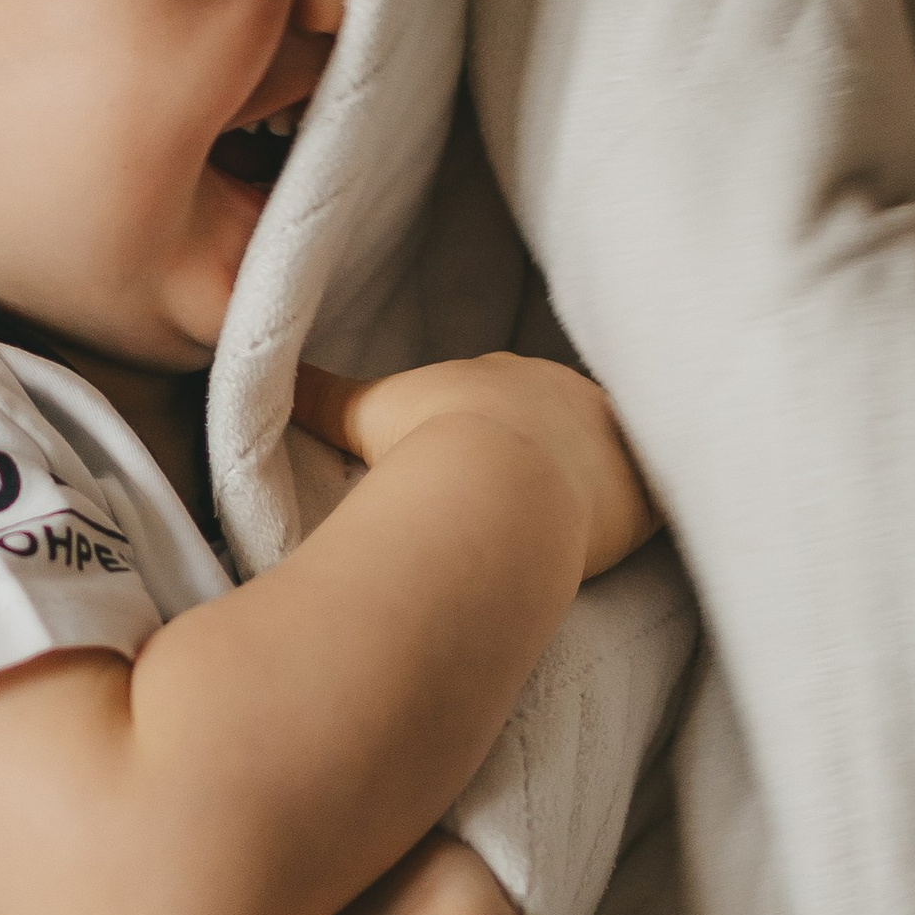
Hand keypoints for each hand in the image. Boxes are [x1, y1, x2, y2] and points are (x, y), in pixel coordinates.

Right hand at [296, 353, 657, 579]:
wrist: (494, 486)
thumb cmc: (425, 445)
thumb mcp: (363, 415)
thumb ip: (317, 396)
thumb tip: (263, 372)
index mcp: (508, 373)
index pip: (509, 398)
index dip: (493, 431)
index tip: (479, 465)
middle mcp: (569, 392)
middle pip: (563, 423)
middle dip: (547, 455)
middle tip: (520, 504)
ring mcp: (613, 439)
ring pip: (607, 459)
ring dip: (592, 485)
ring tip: (568, 528)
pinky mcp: (644, 488)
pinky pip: (650, 500)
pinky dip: (635, 518)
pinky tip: (620, 542)